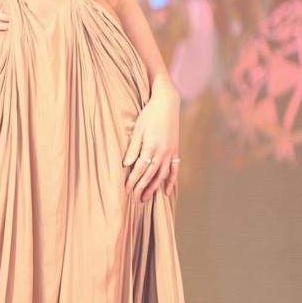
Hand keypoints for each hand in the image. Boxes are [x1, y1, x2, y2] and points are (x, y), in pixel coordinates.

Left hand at [122, 82, 180, 201]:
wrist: (167, 104)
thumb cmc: (149, 114)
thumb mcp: (138, 129)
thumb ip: (133, 148)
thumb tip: (126, 165)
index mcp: (151, 147)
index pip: (139, 169)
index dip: (132, 180)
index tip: (125, 190)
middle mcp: (162, 152)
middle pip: (150, 175)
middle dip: (141, 187)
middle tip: (134, 198)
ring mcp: (170, 152)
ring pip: (162, 175)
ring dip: (154, 187)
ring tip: (146, 197)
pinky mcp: (175, 150)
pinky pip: (174, 170)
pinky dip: (171, 181)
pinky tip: (166, 191)